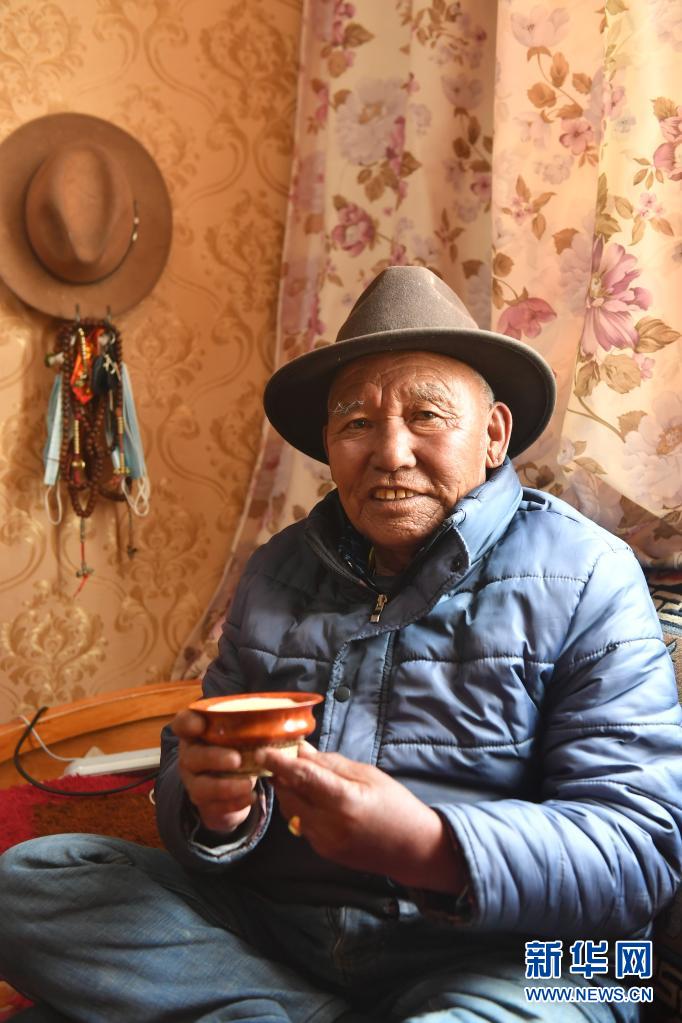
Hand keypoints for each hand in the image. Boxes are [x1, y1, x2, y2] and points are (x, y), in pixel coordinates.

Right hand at [171, 709, 257, 833]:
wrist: (229, 784)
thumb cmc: (237, 748)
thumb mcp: (240, 735)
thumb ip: (252, 726)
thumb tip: (287, 720)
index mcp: (196, 733)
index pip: (182, 723)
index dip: (188, 723)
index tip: (201, 724)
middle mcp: (189, 756)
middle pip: (191, 757)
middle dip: (213, 758)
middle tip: (237, 759)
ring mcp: (193, 782)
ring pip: (200, 786)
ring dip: (225, 786)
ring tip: (249, 784)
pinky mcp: (204, 803)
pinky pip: (215, 806)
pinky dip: (234, 802)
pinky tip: (251, 797)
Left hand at [257, 743, 466, 892]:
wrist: (413, 849)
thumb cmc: (396, 805)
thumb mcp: (369, 774)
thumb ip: (332, 764)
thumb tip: (302, 751)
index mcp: (344, 800)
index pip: (302, 777)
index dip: (279, 762)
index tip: (263, 750)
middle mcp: (330, 824)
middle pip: (290, 795)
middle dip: (280, 776)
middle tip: (278, 758)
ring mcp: (324, 842)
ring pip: (291, 811)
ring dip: (288, 792)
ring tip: (293, 775)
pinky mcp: (324, 852)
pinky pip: (301, 825)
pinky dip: (300, 808)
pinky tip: (311, 798)